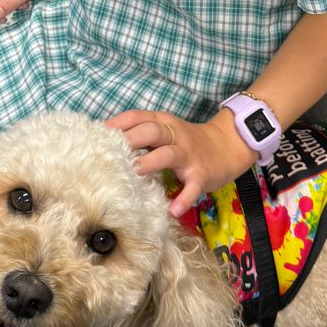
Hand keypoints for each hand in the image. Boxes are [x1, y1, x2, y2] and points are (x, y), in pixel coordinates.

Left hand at [106, 109, 256, 218]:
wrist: (228, 145)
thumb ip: (144, 134)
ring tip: (134, 173)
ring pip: (168, 154)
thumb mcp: (167, 130)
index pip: (138, 116)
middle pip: (151, 131)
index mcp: (164, 122)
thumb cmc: (188, 141)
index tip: (97, 134)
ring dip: (150, 162)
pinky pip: (192, 186)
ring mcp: (189, 155)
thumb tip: (109, 143)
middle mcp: (175, 135)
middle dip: (130, 139)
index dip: (117, 123)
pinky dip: (183, 198)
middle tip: (108, 153)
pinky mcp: (202, 174)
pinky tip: (173, 209)